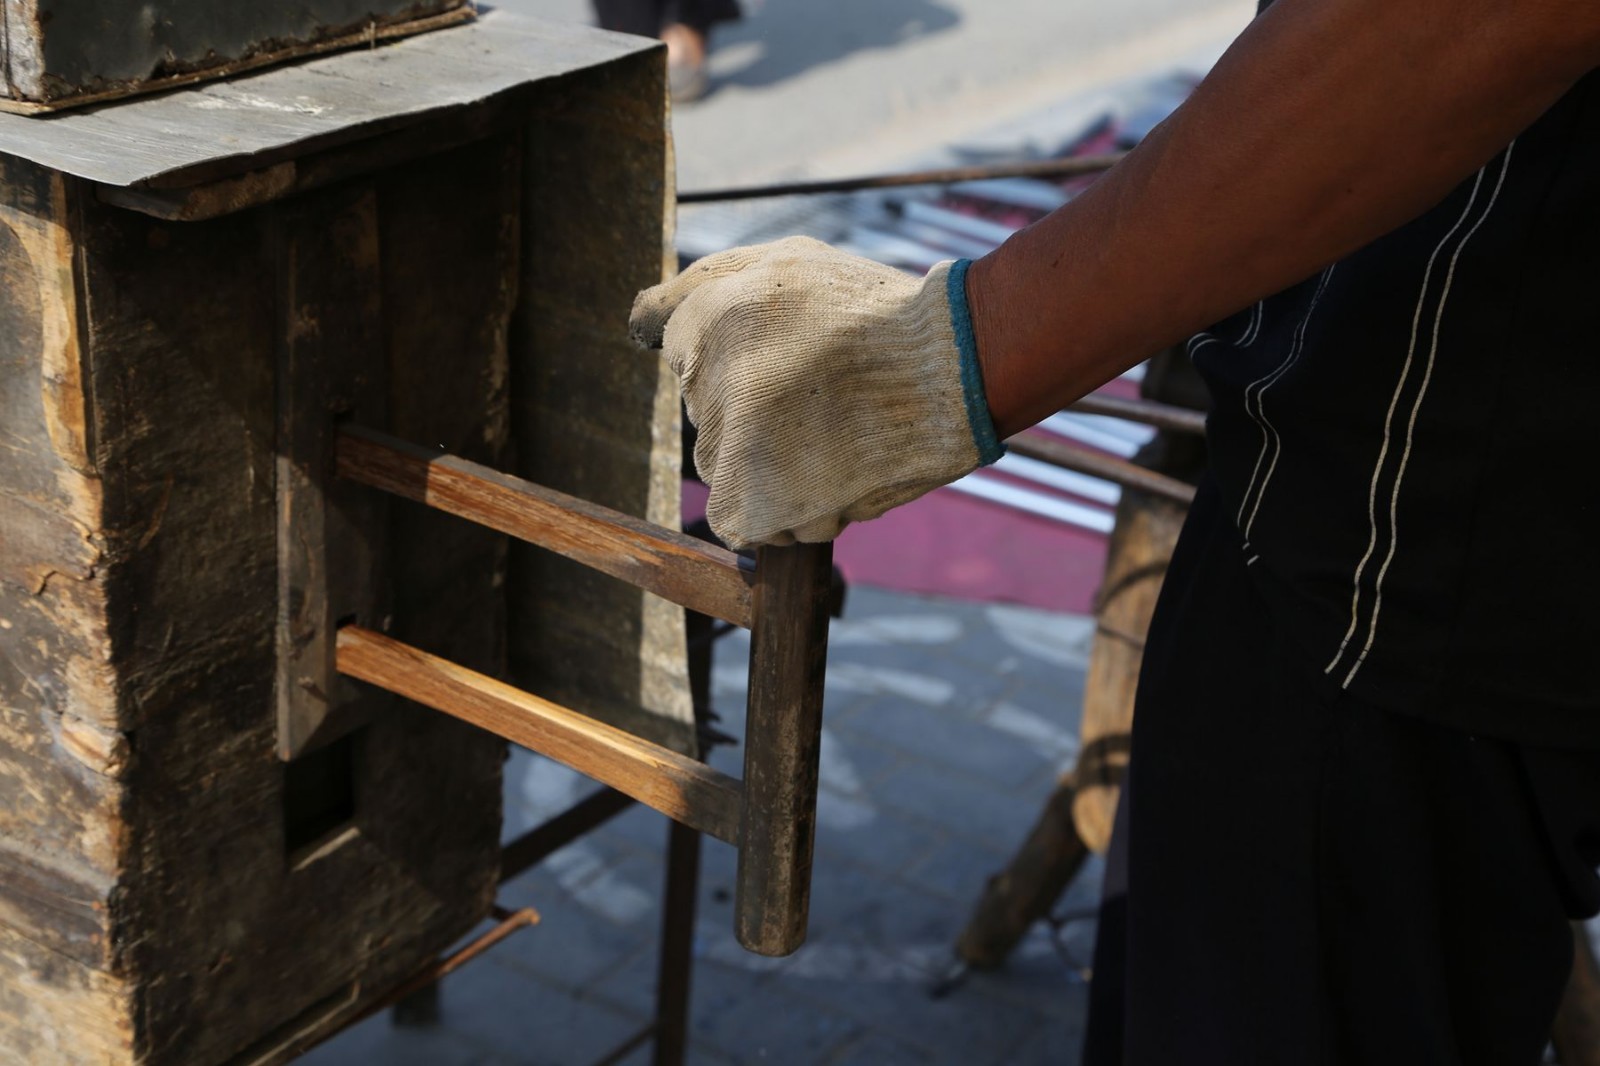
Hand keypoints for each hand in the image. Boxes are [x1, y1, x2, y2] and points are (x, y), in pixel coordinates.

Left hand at [630, 237, 1002, 548]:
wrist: (952, 368)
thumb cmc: (871, 314)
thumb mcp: (784, 262)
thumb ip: (701, 286)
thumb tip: (638, 327)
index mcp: (706, 317)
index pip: (679, 349)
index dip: (742, 354)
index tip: (790, 354)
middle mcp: (706, 378)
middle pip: (704, 414)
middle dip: (752, 412)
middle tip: (821, 396)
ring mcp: (730, 442)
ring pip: (721, 469)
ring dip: (768, 465)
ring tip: (832, 437)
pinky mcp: (754, 498)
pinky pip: (740, 522)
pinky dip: (778, 513)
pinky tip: (822, 482)